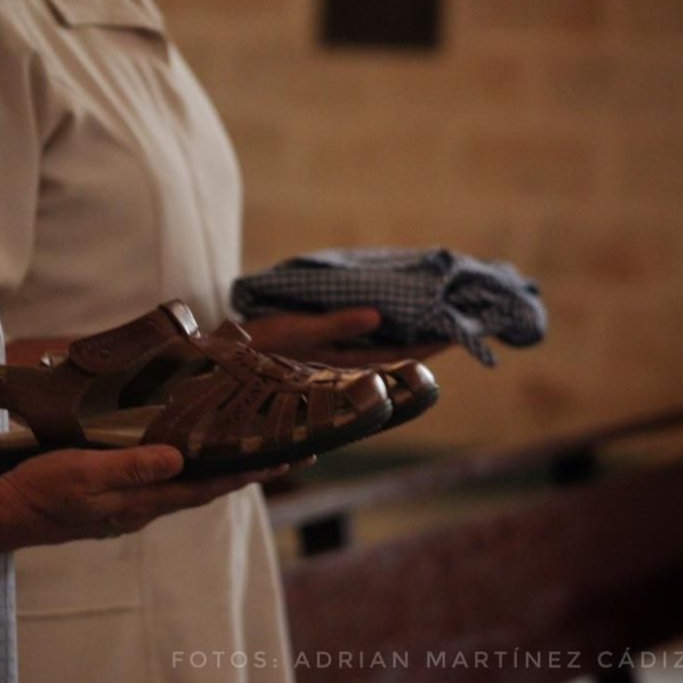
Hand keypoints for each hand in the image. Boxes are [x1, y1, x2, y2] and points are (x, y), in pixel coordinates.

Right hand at [0, 445, 291, 543]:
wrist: (6, 515)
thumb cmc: (43, 491)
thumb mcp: (85, 472)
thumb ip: (131, 467)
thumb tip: (180, 460)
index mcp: (143, 501)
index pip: (208, 487)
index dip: (247, 474)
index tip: (284, 460)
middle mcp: (144, 506)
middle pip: (206, 487)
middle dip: (245, 471)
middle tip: (283, 452)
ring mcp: (130, 505)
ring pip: (187, 486)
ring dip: (219, 469)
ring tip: (246, 451)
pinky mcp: (116, 499)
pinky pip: (164, 482)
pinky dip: (189, 469)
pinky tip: (187, 456)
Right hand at [243, 308, 448, 367]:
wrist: (225, 364)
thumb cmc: (258, 347)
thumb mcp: (296, 331)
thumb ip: (337, 325)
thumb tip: (378, 316)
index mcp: (343, 365)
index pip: (397, 357)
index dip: (427, 346)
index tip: (456, 332)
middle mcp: (344, 366)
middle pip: (395, 354)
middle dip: (423, 338)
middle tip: (454, 319)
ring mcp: (333, 360)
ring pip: (380, 349)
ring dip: (404, 333)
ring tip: (430, 316)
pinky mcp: (321, 352)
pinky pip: (361, 341)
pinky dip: (380, 329)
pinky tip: (390, 317)